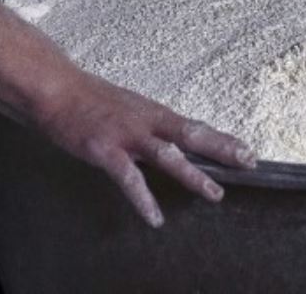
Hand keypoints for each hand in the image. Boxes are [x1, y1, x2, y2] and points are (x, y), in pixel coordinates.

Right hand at [38, 71, 256, 227]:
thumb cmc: (89, 99)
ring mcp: (127, 135)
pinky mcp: (105, 149)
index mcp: (153, 112)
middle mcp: (147, 121)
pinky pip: (129, 178)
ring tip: (215, 193)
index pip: (194, 127)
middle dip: (222, 149)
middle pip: (192, 135)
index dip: (221, 138)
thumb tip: (167, 138)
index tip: (247, 149)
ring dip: (193, 174)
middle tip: (249, 161)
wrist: (56, 88)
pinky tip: (154, 217)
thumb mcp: (128, 108)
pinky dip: (143, 198)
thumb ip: (148, 124)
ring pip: (168, 156)